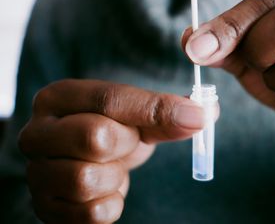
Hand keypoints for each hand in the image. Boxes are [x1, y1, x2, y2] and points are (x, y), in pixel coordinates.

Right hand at [19, 80, 206, 222]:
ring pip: (85, 179)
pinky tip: (107, 189)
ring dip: (115, 177)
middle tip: (127, 143)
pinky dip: (111, 204)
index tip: (194, 117)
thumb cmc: (114, 132)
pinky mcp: (45, 207)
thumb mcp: (138, 117)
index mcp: (59, 97)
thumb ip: (168, 112)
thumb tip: (204, 113)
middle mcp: (36, 132)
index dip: (156, 110)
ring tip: (113, 168)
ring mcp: (36, 173)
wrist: (90, 161)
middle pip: (95, 137)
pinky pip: (90, 214)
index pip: (110, 99)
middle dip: (126, 144)